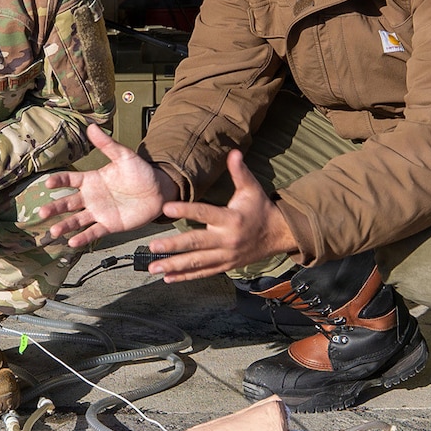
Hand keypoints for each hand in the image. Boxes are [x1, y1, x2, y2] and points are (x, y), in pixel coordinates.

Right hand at [39, 124, 177, 247]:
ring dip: (64, 226)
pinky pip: (93, 232)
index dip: (58, 181)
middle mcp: (91, 197)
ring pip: (76, 220)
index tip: (48, 183)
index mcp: (92, 180)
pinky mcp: (109, 225)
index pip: (69, 180)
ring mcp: (99, 212)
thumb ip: (107, 145)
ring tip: (54, 232)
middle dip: (54, 208)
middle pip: (68, 203)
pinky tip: (72, 242)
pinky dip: (83, 238)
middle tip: (41, 212)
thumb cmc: (140, 172)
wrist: (158, 191)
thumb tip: (91, 127)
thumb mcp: (124, 156)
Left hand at [146, 149, 298, 280]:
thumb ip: (240, 172)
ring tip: (153, 268)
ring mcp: (225, 256)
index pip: (205, 213)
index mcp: (231, 219)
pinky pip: (203, 273)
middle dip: (174, 246)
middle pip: (197, 243)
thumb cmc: (260, 208)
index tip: (166, 208)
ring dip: (174, 266)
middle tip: (152, 247)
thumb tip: (234, 152)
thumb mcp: (252, 188)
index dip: (185, 210)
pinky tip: (168, 278)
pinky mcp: (225, 266)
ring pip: (197, 263)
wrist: (277, 235)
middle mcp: (227, 240)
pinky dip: (185, 276)